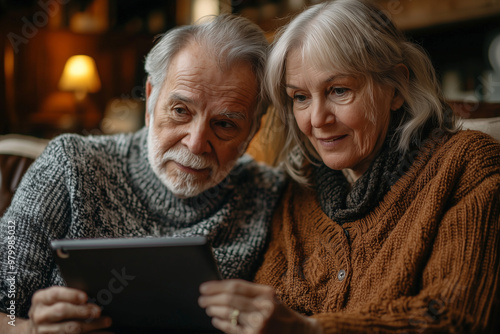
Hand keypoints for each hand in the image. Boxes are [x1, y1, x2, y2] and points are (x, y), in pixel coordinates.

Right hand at [26, 286, 111, 333]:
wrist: (32, 331)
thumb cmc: (50, 309)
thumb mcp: (51, 299)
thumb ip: (67, 296)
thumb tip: (96, 293)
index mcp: (40, 299)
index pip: (55, 294)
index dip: (71, 295)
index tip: (85, 297)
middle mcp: (40, 315)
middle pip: (62, 311)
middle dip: (82, 311)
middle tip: (98, 311)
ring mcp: (44, 331)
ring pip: (69, 329)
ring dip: (91, 326)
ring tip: (107, 321)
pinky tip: (103, 333)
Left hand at [198, 279, 321, 333]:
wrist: (298, 333)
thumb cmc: (279, 313)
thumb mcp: (269, 297)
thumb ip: (249, 292)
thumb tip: (221, 288)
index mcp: (266, 293)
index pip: (236, 286)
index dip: (216, 286)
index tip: (204, 287)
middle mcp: (263, 308)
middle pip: (230, 299)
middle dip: (211, 298)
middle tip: (201, 298)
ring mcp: (259, 324)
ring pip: (228, 314)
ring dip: (213, 310)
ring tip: (208, 308)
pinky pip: (231, 329)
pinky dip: (220, 323)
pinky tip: (215, 320)